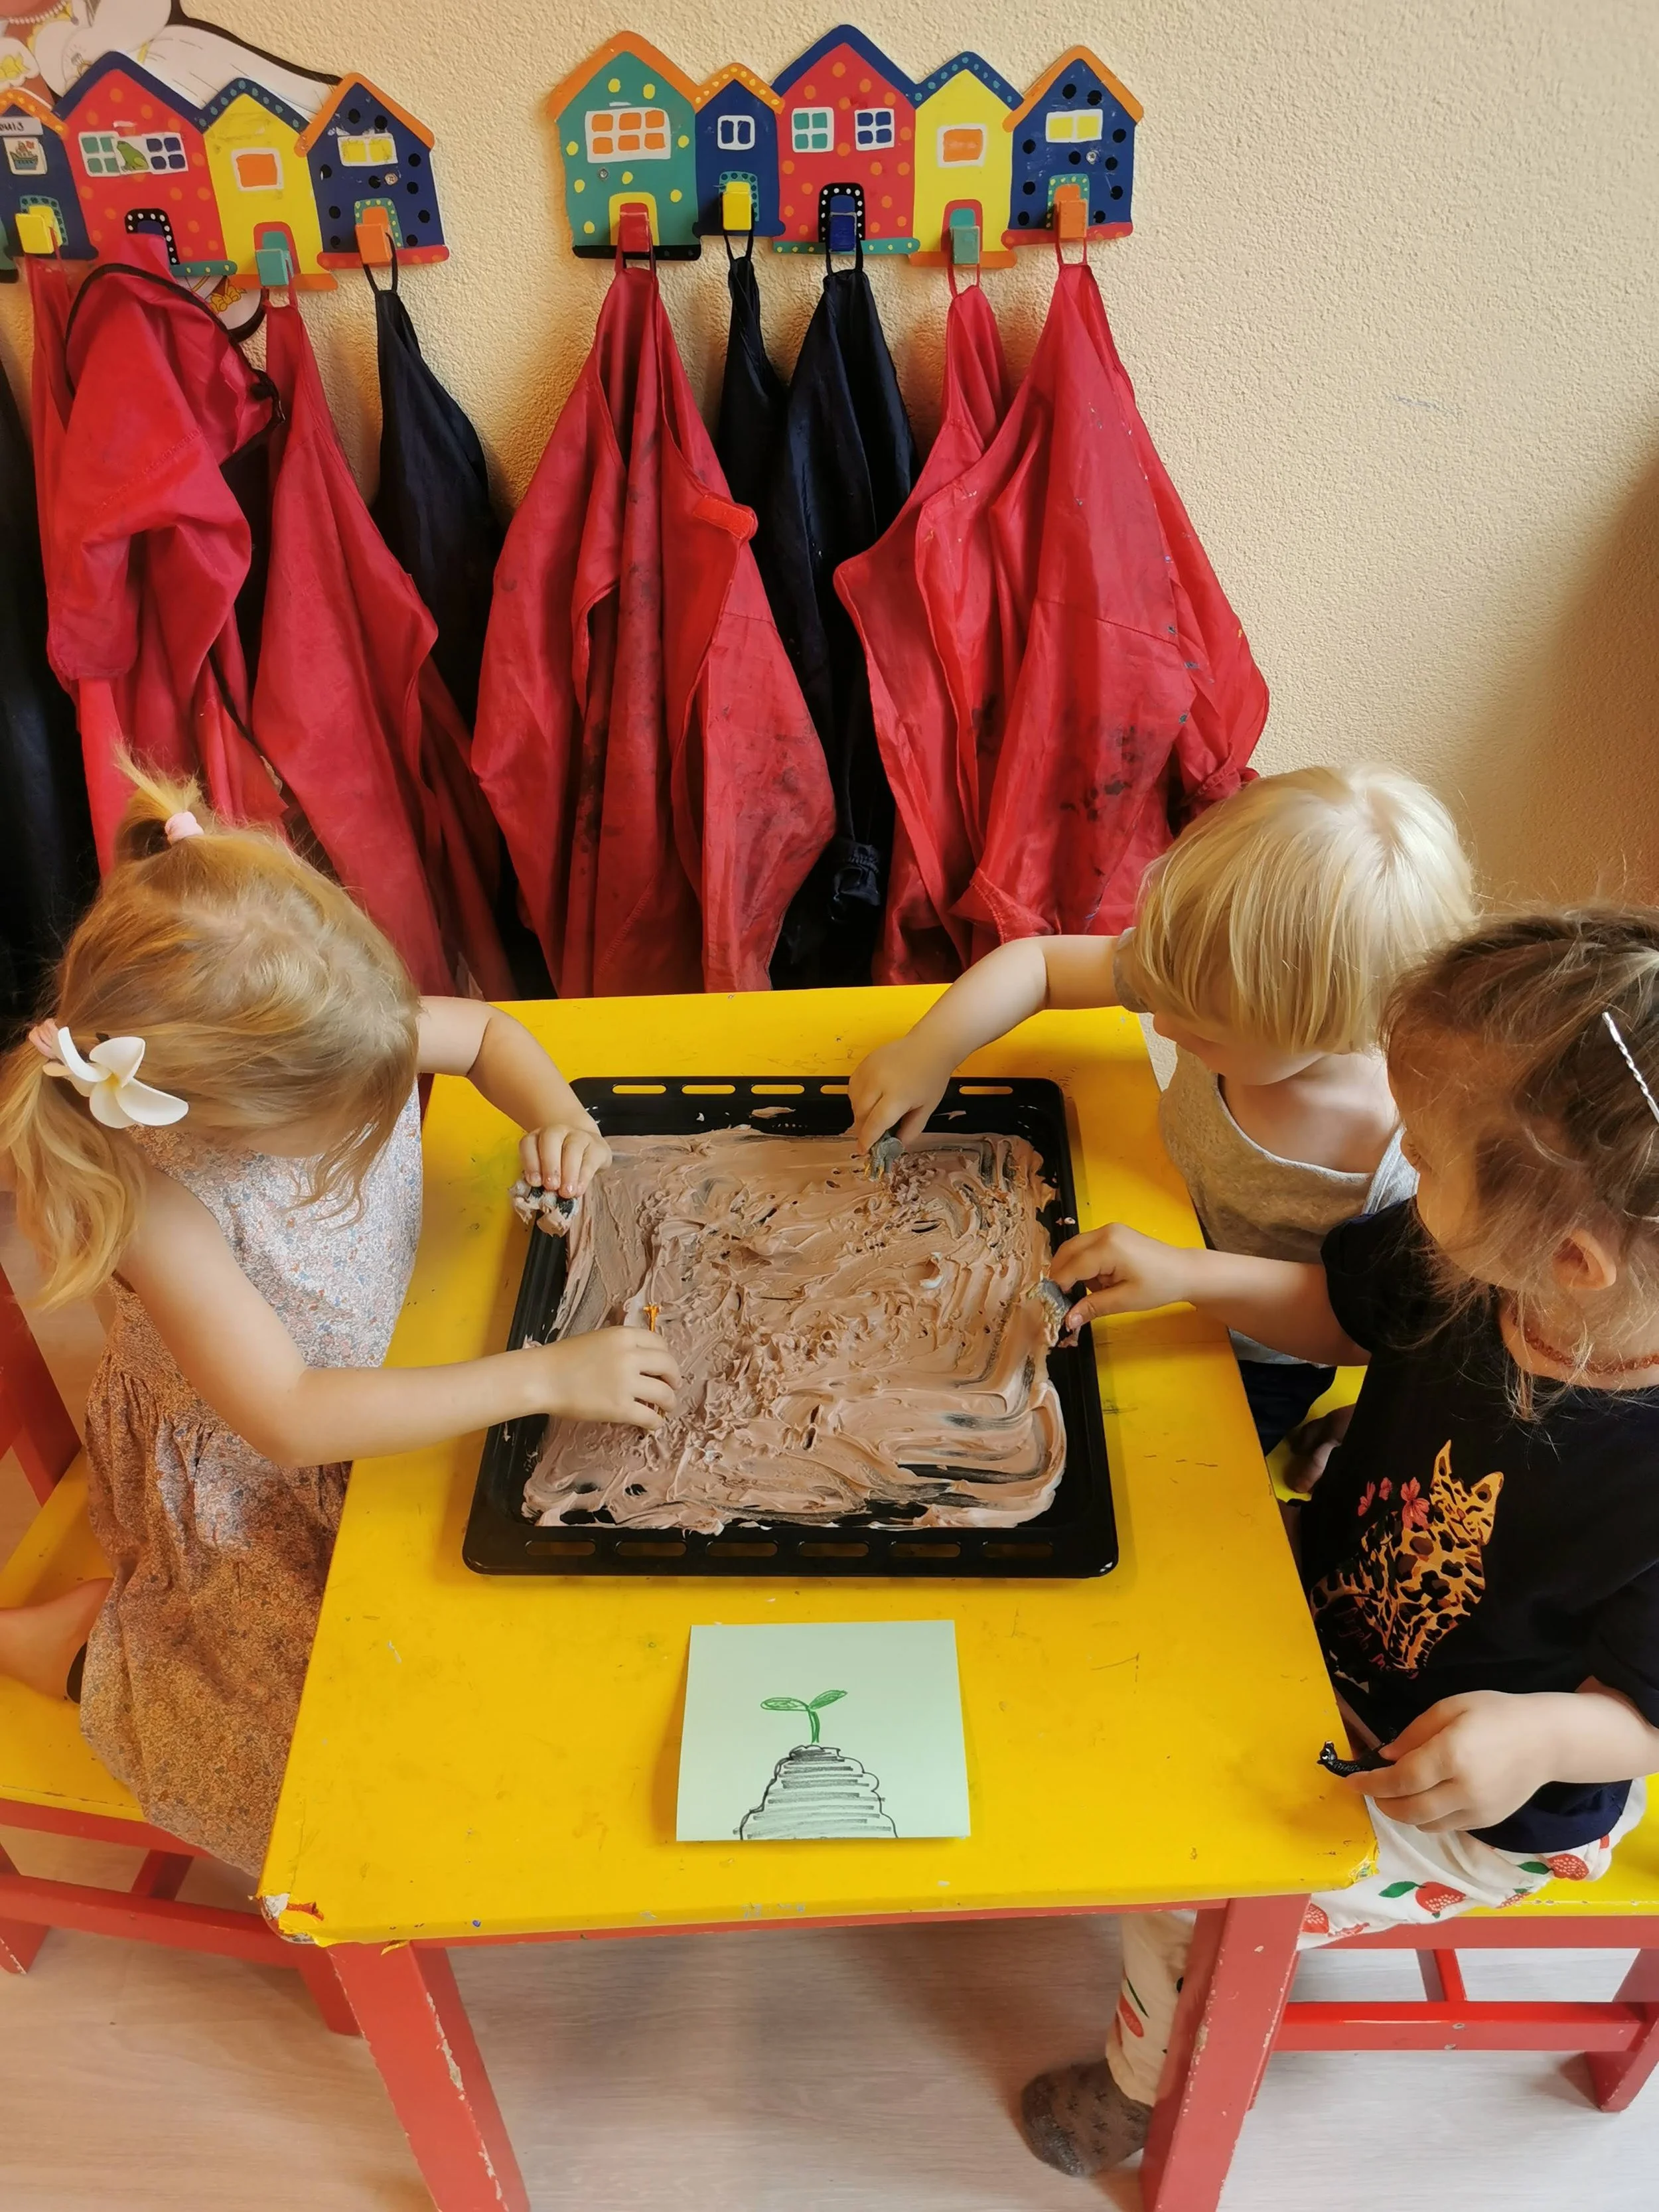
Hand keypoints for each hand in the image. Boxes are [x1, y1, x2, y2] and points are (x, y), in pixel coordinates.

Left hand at [519, 1121, 610, 1201]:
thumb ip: (541, 1179)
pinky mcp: (596, 1145)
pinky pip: (589, 1159)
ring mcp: (578, 1135)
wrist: (587, 1151)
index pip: (529, 1143)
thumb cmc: (561, 1165)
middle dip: (550, 1165)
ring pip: (573, 1148)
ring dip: (568, 1172)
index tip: (534, 1183)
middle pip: (550, 1139)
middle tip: (551, 1187)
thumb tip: (539, 1197)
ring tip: (566, 1193)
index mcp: (538, 1137)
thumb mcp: (547, 1170)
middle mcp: (557, 1131)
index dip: (530, 1163)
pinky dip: (583, 1177)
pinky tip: (579, 1190)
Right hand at [521, 1328, 680, 1429]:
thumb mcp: (597, 1340)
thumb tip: (642, 1361)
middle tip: (672, 1386)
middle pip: (668, 1366)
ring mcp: (626, 1383)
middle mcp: (630, 1356)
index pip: (659, 1343)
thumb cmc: (563, 1359)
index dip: (666, 1356)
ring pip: (664, 1393)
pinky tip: (654, 1423)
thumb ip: (621, 1346)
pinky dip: (656, 1422)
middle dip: (674, 1378)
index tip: (665, 1366)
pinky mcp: (620, 1408)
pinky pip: (650, 1416)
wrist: (542, 1378)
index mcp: (623, 1335)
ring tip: (666, 1407)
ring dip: (669, 1401)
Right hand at [849, 1039, 951, 1152]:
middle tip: (871, 1137)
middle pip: (861, 1114)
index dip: (867, 1140)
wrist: (930, 1045)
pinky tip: (870, 1100)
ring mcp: (869, 1070)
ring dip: (860, 1115)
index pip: (875, 1123)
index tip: (864, 1150)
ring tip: (874, 1116)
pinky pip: (853, 1088)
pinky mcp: (864, 1063)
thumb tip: (895, 1146)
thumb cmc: (931, 1077)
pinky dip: (857, 1099)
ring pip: (854, 1102)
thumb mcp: (927, 1108)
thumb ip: (911, 1130)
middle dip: (863, 1129)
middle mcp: (879, 1082)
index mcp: (898, 1095)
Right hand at [1049, 1223, 1198, 1328]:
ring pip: (1074, 1248)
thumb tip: (1067, 1320)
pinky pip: (1086, 1247)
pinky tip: (1101, 1280)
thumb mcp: (1125, 1301)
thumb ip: (1093, 1307)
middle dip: (1062, 1276)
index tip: (1056, 1306)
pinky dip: (1084, 1263)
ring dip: (1074, 1270)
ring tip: (1093, 1291)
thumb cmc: (1159, 1286)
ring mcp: (1108, 1230)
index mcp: (1107, 1247)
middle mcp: (1104, 1232)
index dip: (1060, 1287)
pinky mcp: (1112, 1233)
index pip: (1071, 1267)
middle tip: (1066, 1300)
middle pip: (1067, 1252)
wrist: (1184, 1271)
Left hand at [1353, 1692, 1559, 1831]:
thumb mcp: (1450, 1708)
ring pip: (1426, 1824)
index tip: (1351, 1780)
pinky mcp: (1488, 1822)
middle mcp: (1464, 1790)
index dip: (1371, 1783)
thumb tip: (1384, 1756)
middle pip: (1409, 1810)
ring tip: (1395, 1793)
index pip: (1401, 1779)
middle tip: (1369, 1789)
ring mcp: (1478, 1811)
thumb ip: (1414, 1734)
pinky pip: (1447, 1827)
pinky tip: (1424, 1798)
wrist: (1547, 1740)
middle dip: (1383, 1803)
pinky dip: (1427, 1817)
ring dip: (1403, 1812)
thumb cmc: (1496, 1713)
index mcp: (1452, 1755)